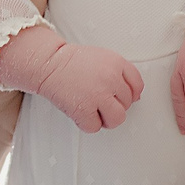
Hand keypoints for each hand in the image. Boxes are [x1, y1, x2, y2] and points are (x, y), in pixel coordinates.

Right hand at [0, 29, 142, 132]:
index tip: (118, 96)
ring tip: (94, 112)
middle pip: (127, 104)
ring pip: (117, 119)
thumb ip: (120, 73)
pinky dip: (87, 123)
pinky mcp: (83, 108)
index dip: (130, 95)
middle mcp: (110, 78)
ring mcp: (98, 94)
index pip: (137, 86)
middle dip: (114, 105)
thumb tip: (135, 98)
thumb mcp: (102, 57)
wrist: (47, 62)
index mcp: (117, 63)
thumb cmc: (72, 62)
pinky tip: (80, 113)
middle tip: (97, 100)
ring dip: (107, 119)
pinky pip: (95, 127)